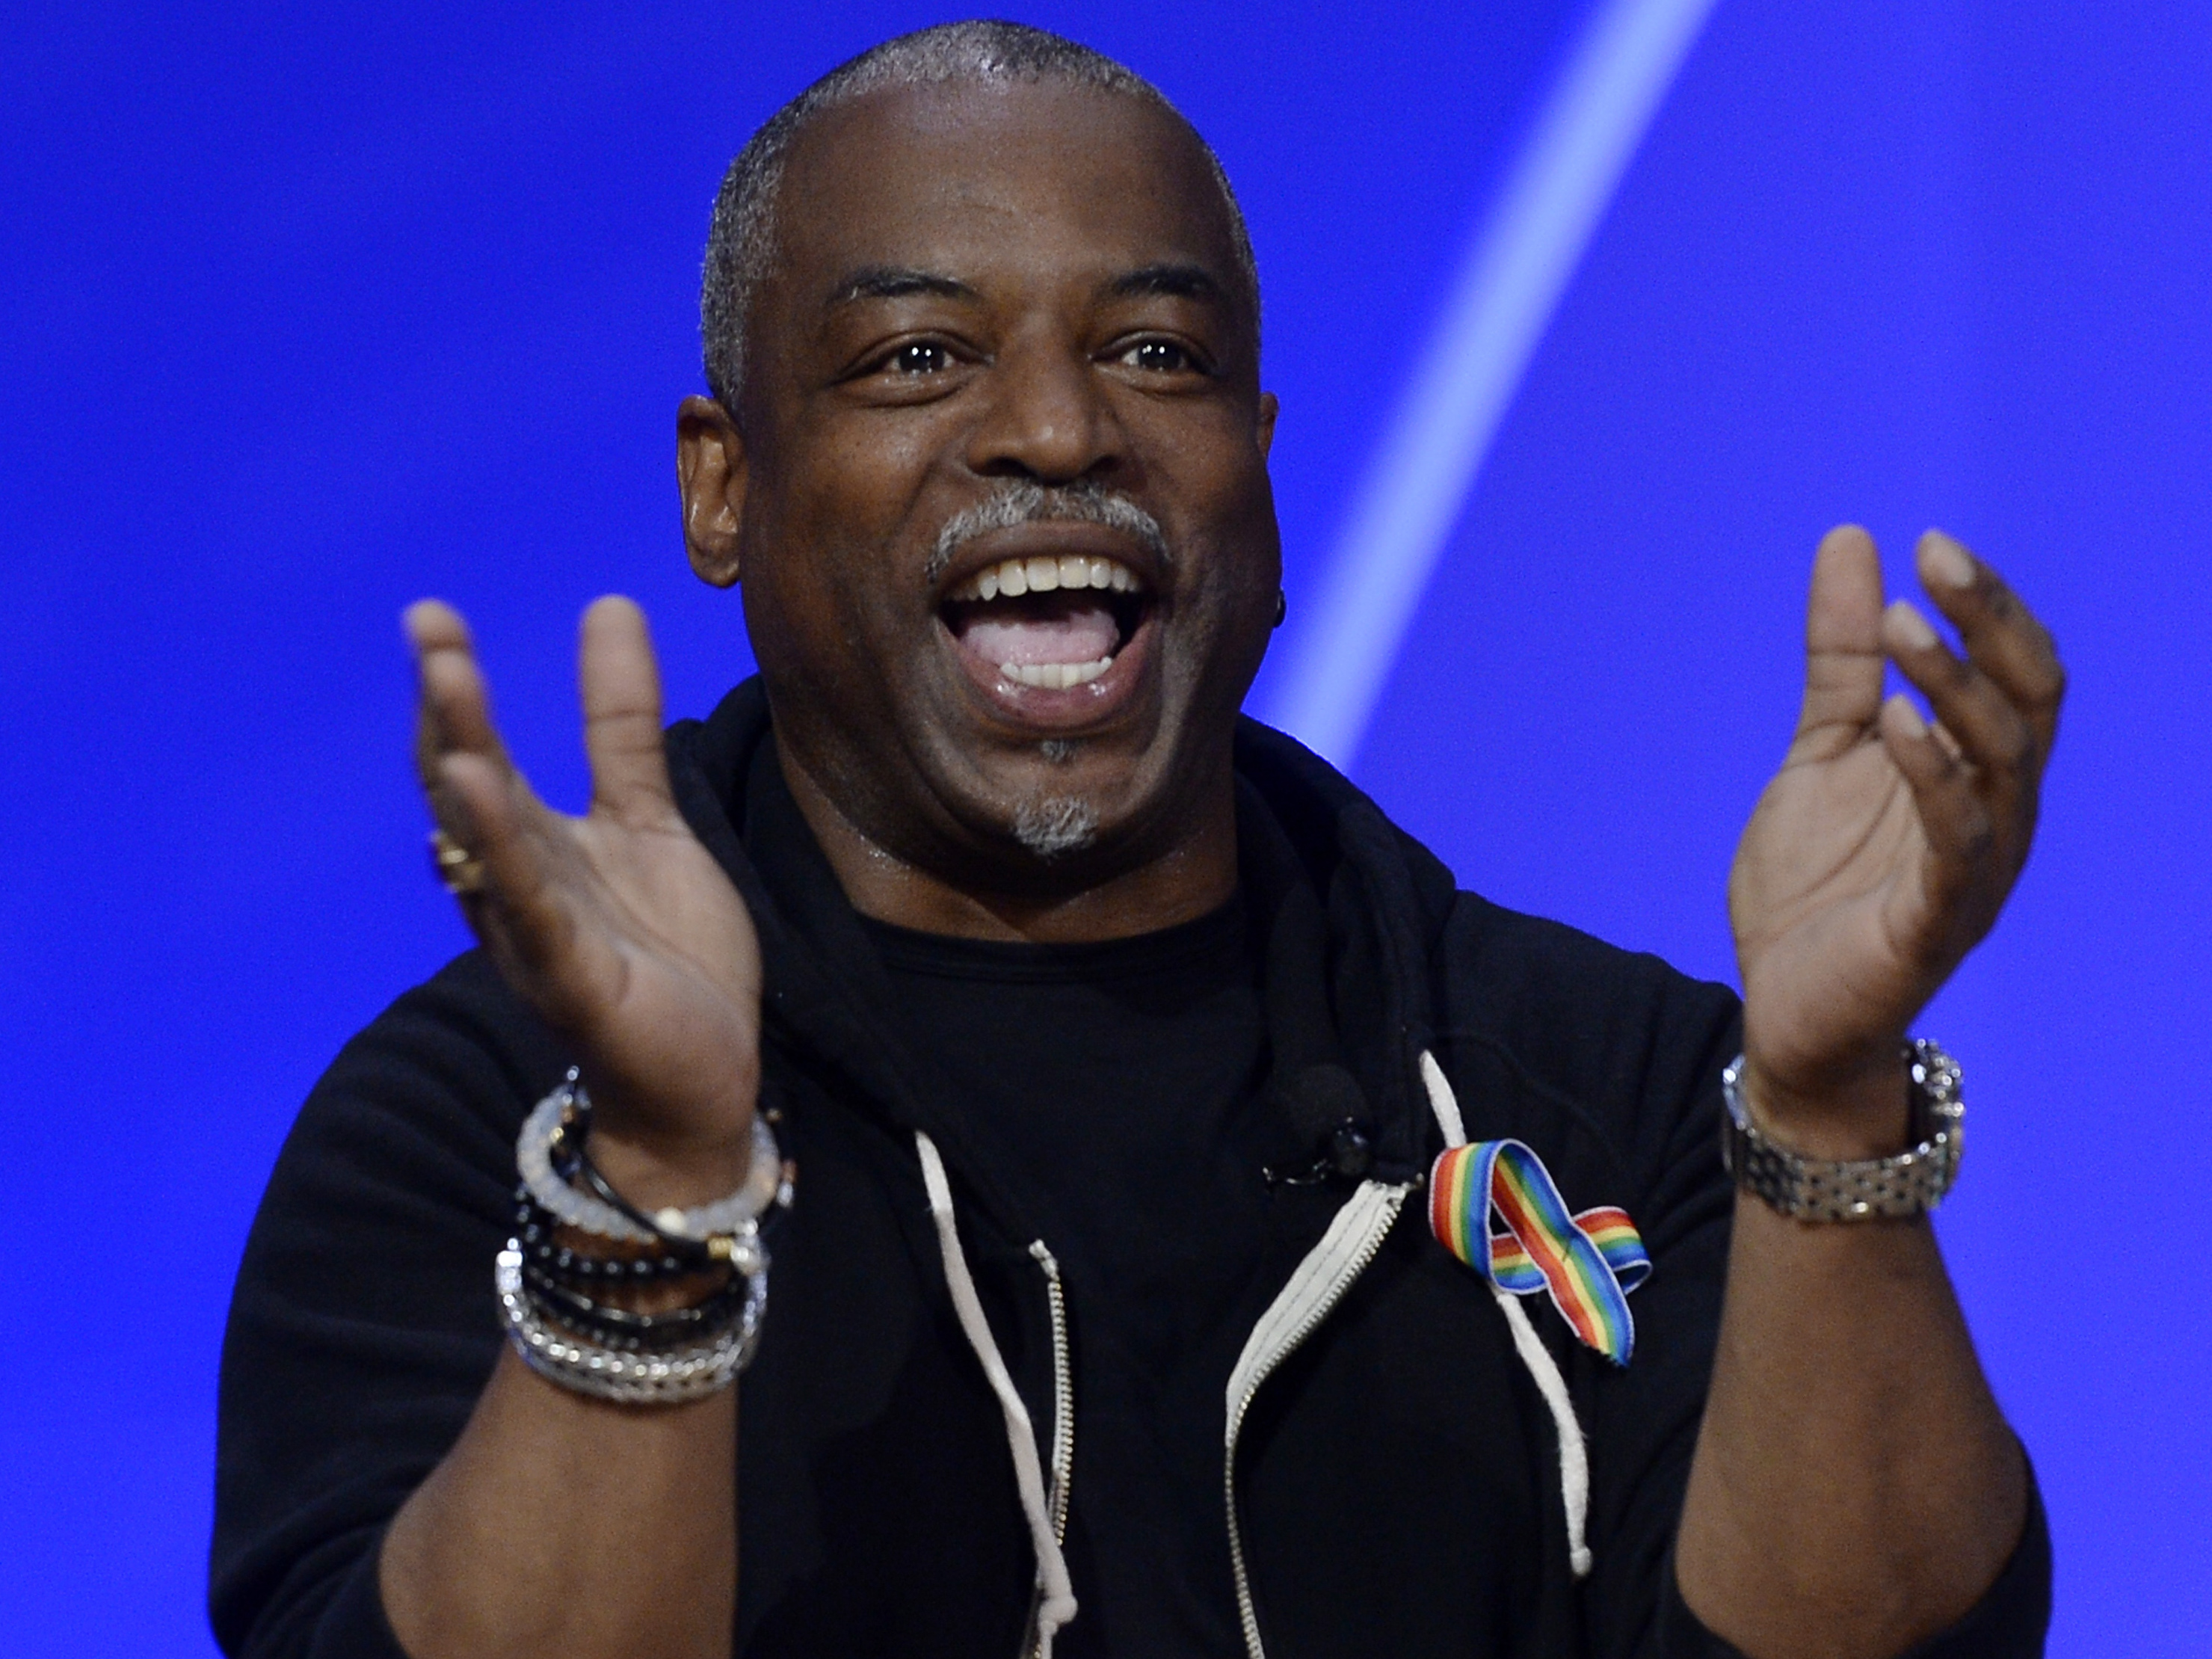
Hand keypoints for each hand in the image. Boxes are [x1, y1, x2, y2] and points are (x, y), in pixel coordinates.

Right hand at [408, 596, 762, 1195]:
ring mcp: (539, 934)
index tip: (431, 617)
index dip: (454, 692)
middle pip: (468, 789)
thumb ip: (622, 723)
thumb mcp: (649, 819)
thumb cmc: (666, 953)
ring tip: (447, 679)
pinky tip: (479, 797)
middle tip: (429, 627)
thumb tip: (607, 605)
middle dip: (449, 711)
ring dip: (466, 760)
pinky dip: (502, 856)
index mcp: (533, 848)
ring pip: (490, 841)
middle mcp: (518, 887)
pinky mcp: (574, 980)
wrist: (704, 1076)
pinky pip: (532, 910)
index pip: (477, 758)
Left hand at [1728, 527, 2063, 1150]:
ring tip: (1902, 625)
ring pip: (2004, 758)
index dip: (1984, 604)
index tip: (1927, 542)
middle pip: (2030, 698)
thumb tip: (1852, 539)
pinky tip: (1895, 720)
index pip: (2013, 669)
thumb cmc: (1817, 890)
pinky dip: (1934, 773)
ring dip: (1955, 683)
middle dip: (1991, 622)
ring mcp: (1976, 868)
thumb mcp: (1819, 753)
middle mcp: (1998, 813)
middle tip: (1937, 556)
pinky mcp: (1937, 921)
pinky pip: (1958, 839)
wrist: (1787, 1017)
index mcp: (1977, 771)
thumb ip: (1839, 661)